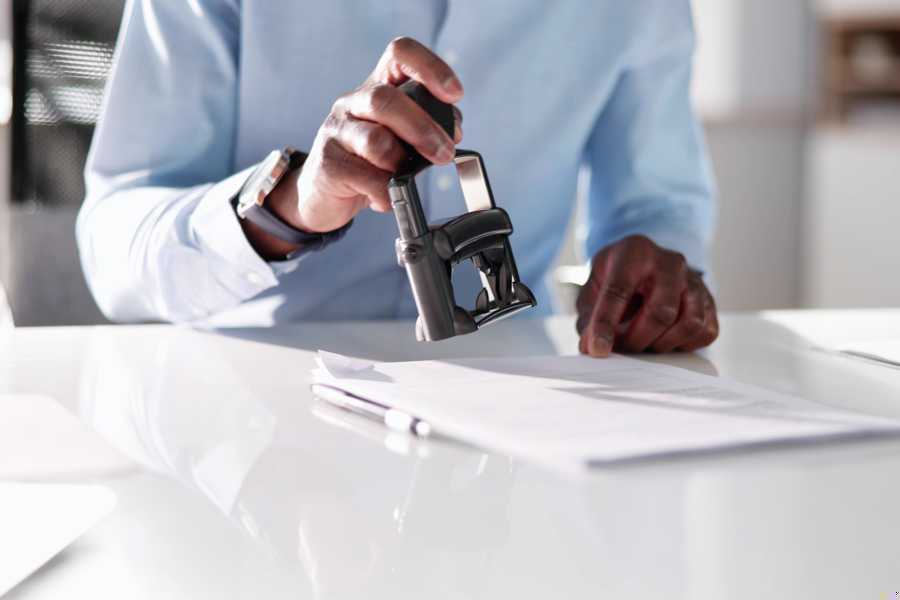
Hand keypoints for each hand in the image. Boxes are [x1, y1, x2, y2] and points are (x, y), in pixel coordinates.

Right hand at [268, 37, 462, 236]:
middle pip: (386, 99)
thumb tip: (454, 130)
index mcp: (378, 86)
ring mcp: (336, 131)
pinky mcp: (328, 164)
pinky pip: (365, 178)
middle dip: (423, 128)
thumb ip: (427, 127)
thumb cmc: (369, 160)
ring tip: (405, 177)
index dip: (430, 67)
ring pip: (375, 140)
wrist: (324, 193)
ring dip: (401, 163)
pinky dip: (385, 193)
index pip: (400, 54)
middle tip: (444, 153)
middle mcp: (353, 102)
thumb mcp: (400, 136)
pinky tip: (385, 198)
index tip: (454, 94)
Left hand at [575, 235, 718, 356]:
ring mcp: (694, 280)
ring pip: (689, 323)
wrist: (646, 264)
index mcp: (635, 252)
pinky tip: (666, 339)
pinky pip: (706, 331)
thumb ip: (589, 317)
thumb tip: (593, 348)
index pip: (618, 291)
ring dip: (663, 344)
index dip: (605, 324)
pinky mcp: (710, 300)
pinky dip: (684, 344)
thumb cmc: (617, 277)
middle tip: (622, 348)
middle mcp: (670, 262)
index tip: (598, 349)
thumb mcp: (593, 287)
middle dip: (637, 340)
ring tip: (644, 344)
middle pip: (661, 312)